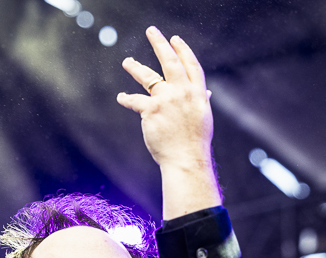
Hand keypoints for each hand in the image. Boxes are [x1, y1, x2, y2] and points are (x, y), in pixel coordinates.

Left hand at [117, 27, 221, 217]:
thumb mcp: (202, 117)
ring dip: (135, 67)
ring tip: (127, 62)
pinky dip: (126, 99)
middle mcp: (182, 92)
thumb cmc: (194, 142)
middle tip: (151, 31)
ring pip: (148, 77)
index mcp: (197, 93)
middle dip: (160, 44)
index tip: (175, 39)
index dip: (182, 51)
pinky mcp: (151, 110)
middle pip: (170, 62)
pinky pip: (135, 100)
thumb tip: (204, 92)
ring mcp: (166, 99)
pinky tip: (121, 97)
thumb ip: (200, 101)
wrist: (186, 159)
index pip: (191, 65)